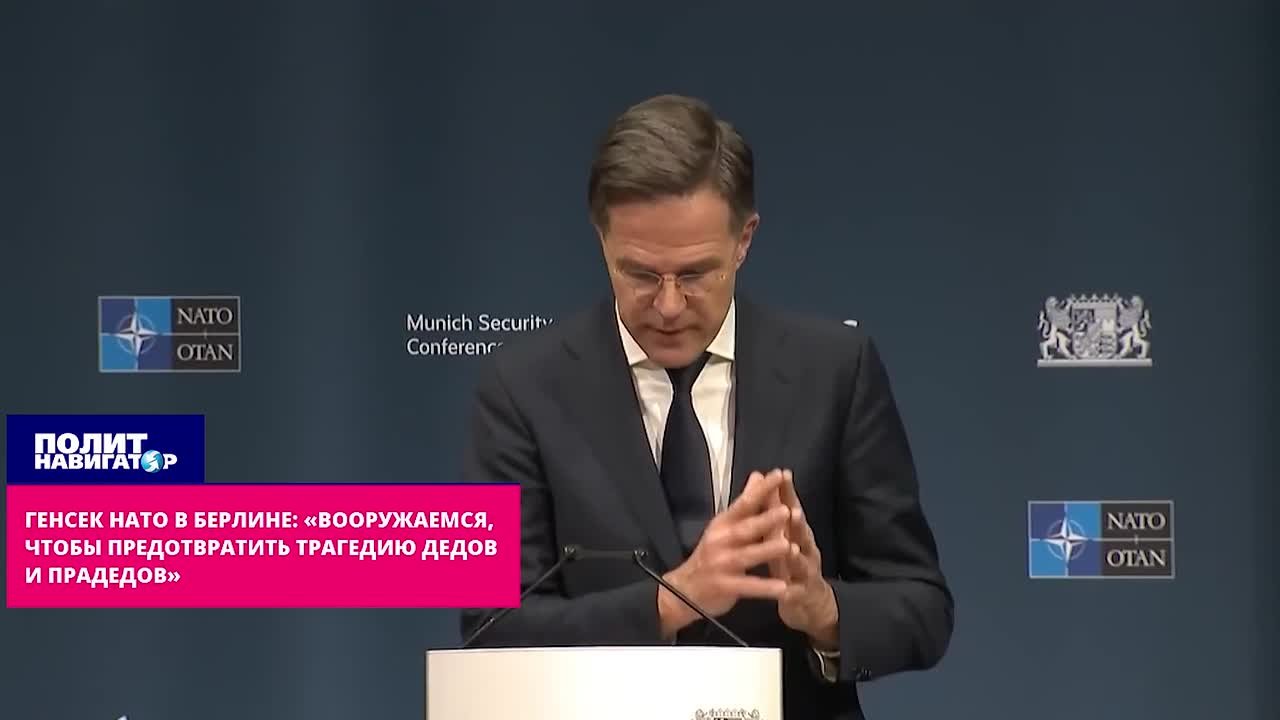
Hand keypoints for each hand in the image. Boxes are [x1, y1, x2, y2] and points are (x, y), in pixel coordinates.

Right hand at [658, 470, 792, 636]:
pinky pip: (747, 586)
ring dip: (767, 551)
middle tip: (786, 511)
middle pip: (745, 528)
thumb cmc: (711, 553)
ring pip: (746, 556)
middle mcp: (720, 541)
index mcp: (723, 524)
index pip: (744, 503)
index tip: (779, 476)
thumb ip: (745, 502)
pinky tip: (783, 587)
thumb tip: (758, 475)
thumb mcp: (724, 525)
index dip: (761, 490)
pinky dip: (764, 588)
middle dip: (766, 519)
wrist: (684, 589)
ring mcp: (721, 564)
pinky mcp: (724, 586)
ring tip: (789, 546)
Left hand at [774, 469, 838, 649]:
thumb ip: (773, 510)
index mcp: (796, 533)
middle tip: (791, 510)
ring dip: (797, 557)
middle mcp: (805, 549)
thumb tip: (763, 479)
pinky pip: (796, 594)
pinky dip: (791, 591)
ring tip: (791, 549)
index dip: (788, 493)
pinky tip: (785, 591)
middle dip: (796, 522)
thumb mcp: (781, 535)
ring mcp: (805, 573)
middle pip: (801, 533)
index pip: (791, 508)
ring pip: (802, 564)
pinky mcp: (801, 596)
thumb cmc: (791, 564)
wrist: (810, 604)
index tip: (782, 475)